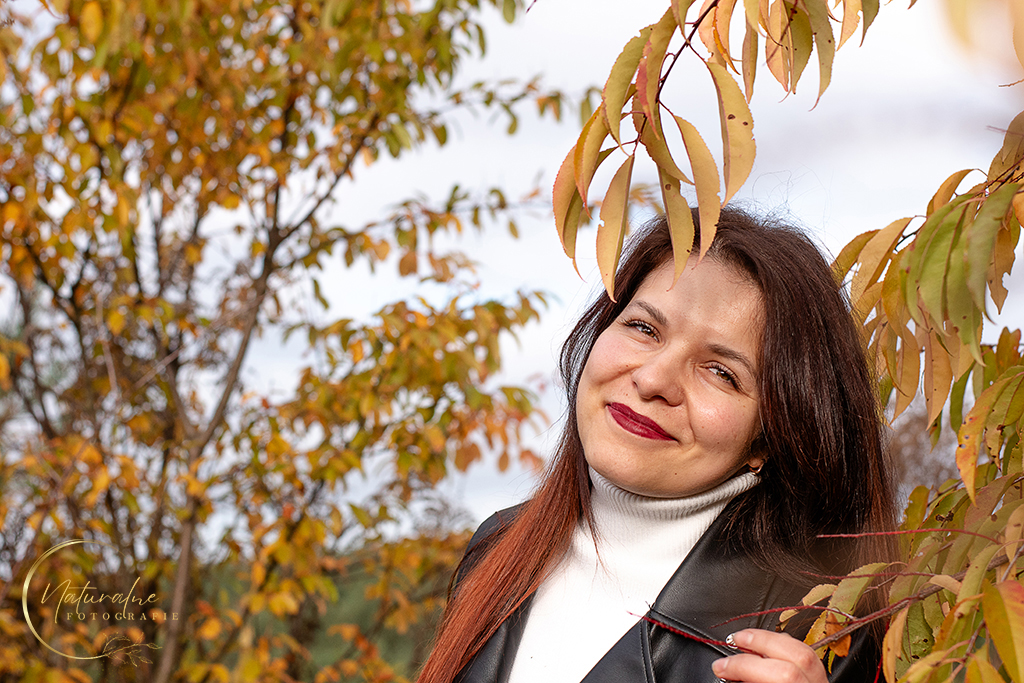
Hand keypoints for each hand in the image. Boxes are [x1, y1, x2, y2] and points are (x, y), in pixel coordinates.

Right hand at [711, 629, 826, 682]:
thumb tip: (729, 675)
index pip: (782, 676)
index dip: (745, 667)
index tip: (721, 668)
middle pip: (797, 658)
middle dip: (760, 644)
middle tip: (732, 643)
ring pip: (806, 652)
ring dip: (772, 639)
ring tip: (746, 637)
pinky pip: (808, 656)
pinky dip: (784, 646)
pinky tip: (769, 645)